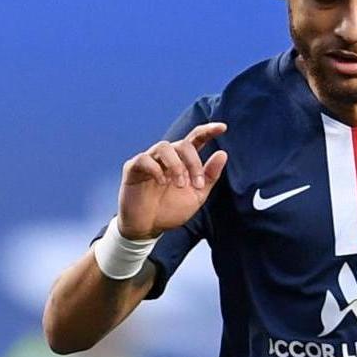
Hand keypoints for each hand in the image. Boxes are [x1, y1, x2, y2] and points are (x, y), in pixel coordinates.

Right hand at [116, 122, 228, 239]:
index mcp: (183, 161)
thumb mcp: (196, 196)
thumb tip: (223, 154)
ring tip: (179, 185)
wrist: (148, 228)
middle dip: (194, 163)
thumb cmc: (170, 210)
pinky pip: (144, 159)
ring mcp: (149, 161)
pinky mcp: (133, 169)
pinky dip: (156, 169)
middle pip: (183, 144)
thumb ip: (209, 176)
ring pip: (164, 147)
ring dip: (176, 165)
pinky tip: (161, 182)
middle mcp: (166, 157)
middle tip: (196, 184)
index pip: (195, 139)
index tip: (223, 128)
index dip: (208, 130)